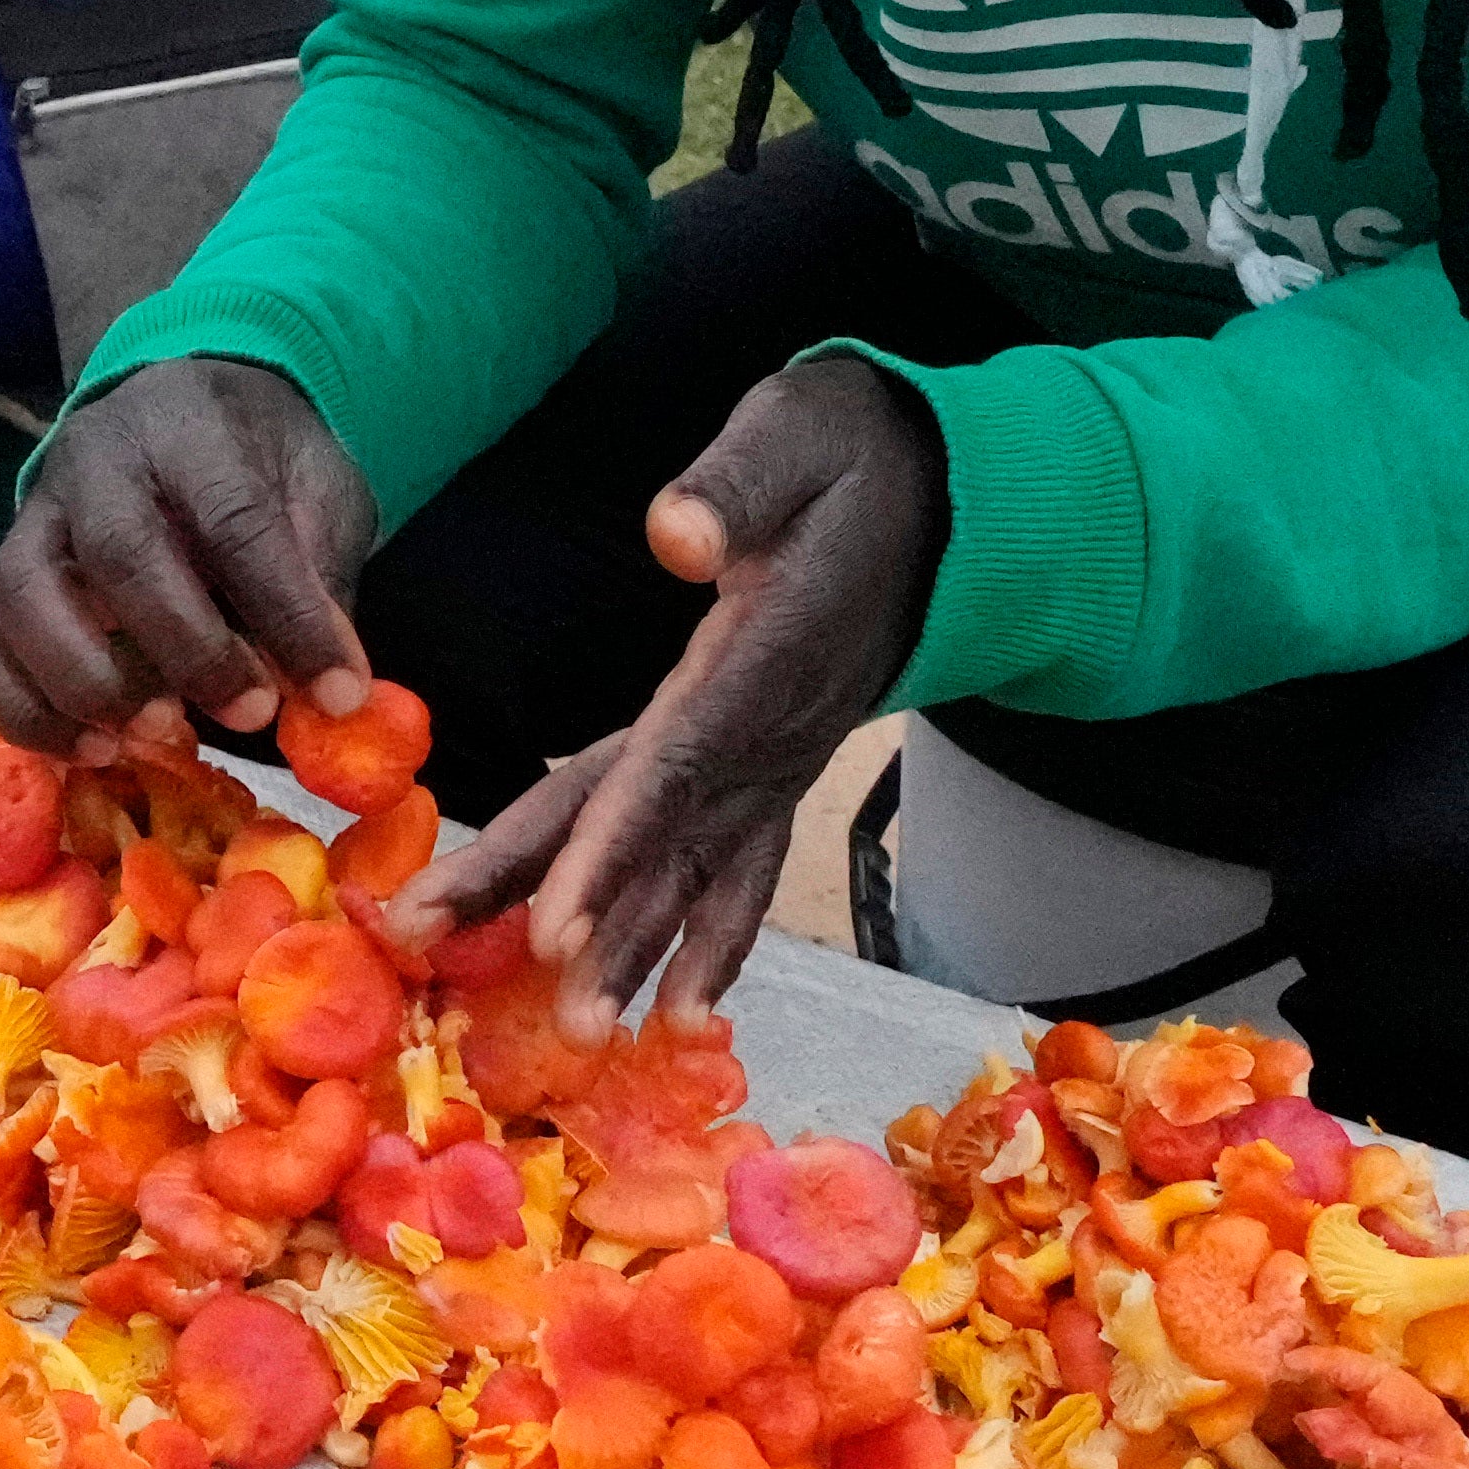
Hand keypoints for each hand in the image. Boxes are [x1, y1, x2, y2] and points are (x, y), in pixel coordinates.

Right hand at [0, 355, 381, 758]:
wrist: (171, 405)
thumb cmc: (254, 460)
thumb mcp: (316, 488)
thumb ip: (321, 575)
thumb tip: (331, 693)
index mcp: (191, 429)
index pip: (235, 518)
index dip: (287, 613)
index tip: (338, 692)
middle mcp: (96, 464)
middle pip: (120, 553)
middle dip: (188, 649)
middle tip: (251, 714)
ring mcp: (34, 517)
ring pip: (23, 597)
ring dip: (88, 684)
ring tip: (158, 735)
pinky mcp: (3, 574)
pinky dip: (23, 709)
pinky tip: (91, 748)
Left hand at [389, 358, 943, 1029]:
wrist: (948, 496)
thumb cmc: (851, 454)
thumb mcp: (799, 434)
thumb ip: (739, 484)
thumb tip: (679, 534)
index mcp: (756, 657)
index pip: (673, 767)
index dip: (614, 849)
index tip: (553, 926)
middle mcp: (768, 729)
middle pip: (661, 836)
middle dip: (588, 923)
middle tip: (519, 1008)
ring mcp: (779, 760)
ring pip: (695, 866)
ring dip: (639, 951)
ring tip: (584, 1034)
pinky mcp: (778, 768)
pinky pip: (742, 865)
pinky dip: (713, 939)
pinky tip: (685, 1013)